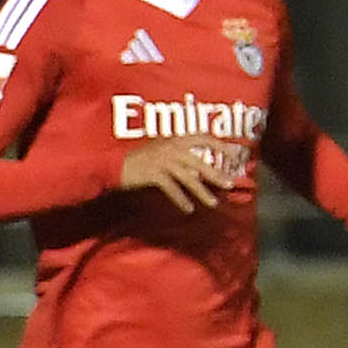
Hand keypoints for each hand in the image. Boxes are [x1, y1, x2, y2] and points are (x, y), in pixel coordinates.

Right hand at [117, 135, 241, 210]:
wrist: (112, 165)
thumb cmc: (137, 160)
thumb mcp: (159, 150)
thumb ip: (178, 154)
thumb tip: (197, 166)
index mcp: (175, 139)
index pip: (204, 138)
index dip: (221, 145)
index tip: (235, 152)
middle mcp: (171, 148)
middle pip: (200, 161)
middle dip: (216, 174)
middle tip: (230, 184)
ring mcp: (162, 160)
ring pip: (188, 177)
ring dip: (201, 191)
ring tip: (212, 203)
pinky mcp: (153, 173)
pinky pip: (171, 188)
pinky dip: (180, 199)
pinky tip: (188, 209)